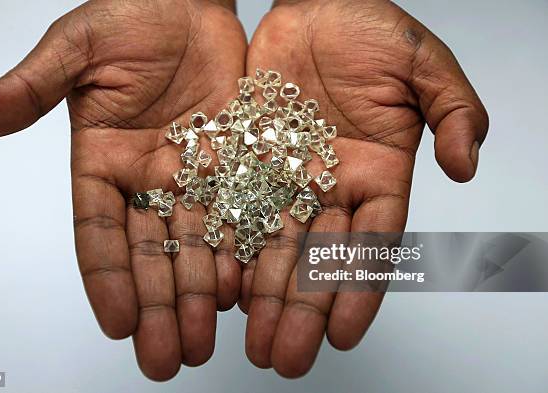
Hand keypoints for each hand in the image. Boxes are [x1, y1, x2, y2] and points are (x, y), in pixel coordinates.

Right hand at [0, 0, 245, 380]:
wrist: (193, 0)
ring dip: (200, 296)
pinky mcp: (236, 164)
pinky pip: (240, 216)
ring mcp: (193, 175)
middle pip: (151, 253)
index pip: (98, 232)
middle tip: (167, 359)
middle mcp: (147, 179)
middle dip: (158, 307)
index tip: (117, 324)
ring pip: (196, 246)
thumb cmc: (134, 14)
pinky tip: (244, 293)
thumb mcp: (78, 48)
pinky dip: (241, 255)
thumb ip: (32, 87)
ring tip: (206, 343)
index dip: (106, 279)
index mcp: (101, 161)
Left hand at [238, 0, 487, 376]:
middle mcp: (329, 186)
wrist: (311, 3)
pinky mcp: (242, 161)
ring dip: (264, 297)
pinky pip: (234, 212)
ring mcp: (283, 177)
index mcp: (376, 173)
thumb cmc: (367, 27)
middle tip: (286, 360)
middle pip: (316, 260)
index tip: (344, 336)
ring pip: (273, 247)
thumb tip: (466, 165)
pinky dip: (228, 252)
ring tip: (253, 343)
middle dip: (303, 311)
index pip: (371, 244)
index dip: (358, 291)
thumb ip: (454, 110)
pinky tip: (221, 291)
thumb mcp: (422, 62)